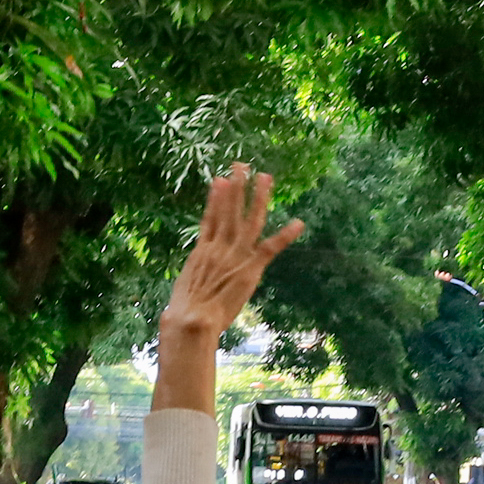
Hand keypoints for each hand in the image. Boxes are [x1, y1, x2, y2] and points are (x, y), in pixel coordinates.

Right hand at [160, 167, 301, 340]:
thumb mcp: (185, 289)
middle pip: (228, 210)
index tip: (218, 179)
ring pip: (249, 220)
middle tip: (241, 165)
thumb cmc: (184, 313)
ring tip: (264, 177)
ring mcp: (235, 255)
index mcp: (202, 251)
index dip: (215, 198)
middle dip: (236, 187)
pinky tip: (298, 224)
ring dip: (257, 197)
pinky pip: (270, 248)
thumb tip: (188, 283)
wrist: (192, 319)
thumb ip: (193, 279)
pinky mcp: (250, 268)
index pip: (210, 218)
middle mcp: (219, 247)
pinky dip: (285, 236)